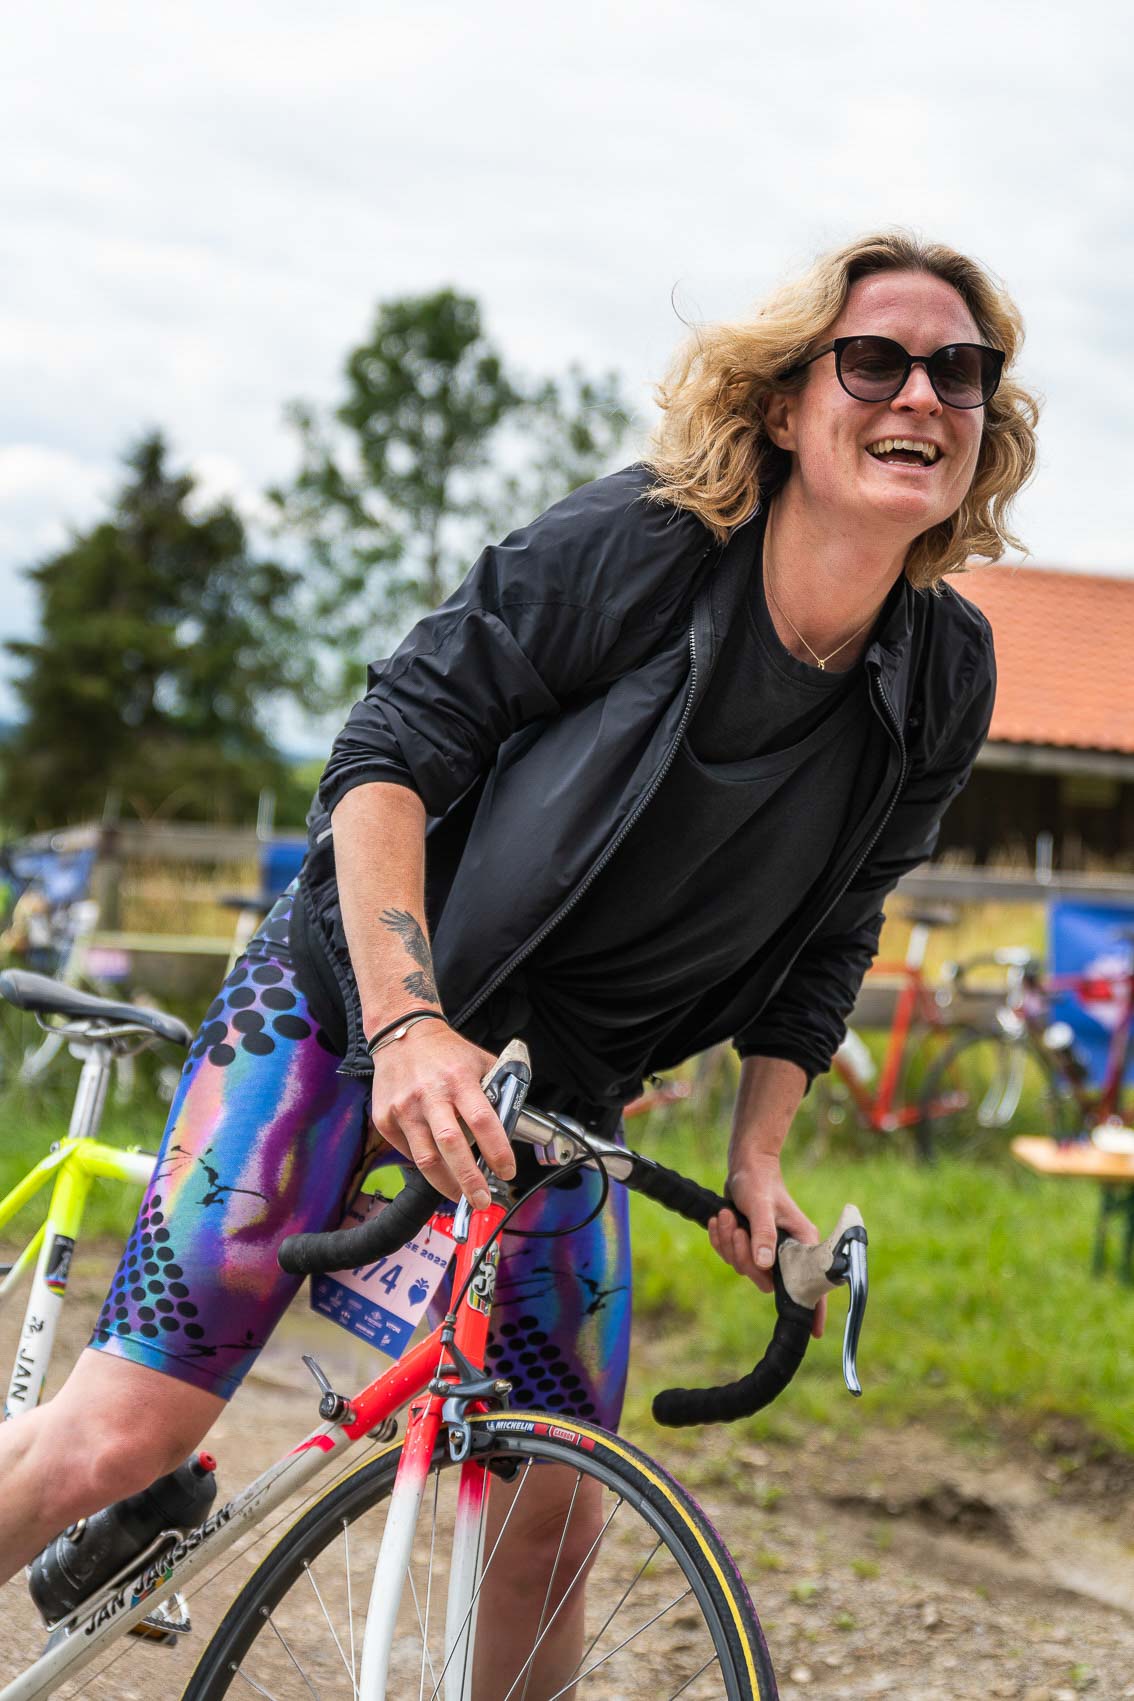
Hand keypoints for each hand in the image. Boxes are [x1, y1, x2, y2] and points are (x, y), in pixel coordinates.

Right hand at [370, 1025, 516, 1209]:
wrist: (401, 1035)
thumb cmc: (446, 1052)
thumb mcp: (480, 1061)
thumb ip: (499, 1089)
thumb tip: (517, 1124)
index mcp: (459, 1079)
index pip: (483, 1120)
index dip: (497, 1150)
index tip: (507, 1170)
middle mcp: (430, 1094)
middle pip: (451, 1145)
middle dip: (469, 1179)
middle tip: (482, 1200)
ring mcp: (404, 1108)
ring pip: (425, 1158)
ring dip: (445, 1184)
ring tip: (460, 1195)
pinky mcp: (385, 1118)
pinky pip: (408, 1152)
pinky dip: (425, 1165)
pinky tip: (437, 1166)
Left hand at [707, 1152, 825, 1338]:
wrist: (745, 1167)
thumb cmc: (759, 1182)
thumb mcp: (761, 1206)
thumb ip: (763, 1235)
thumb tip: (764, 1265)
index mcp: (801, 1243)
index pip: (811, 1283)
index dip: (814, 1309)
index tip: (816, 1333)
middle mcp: (787, 1251)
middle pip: (763, 1278)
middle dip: (743, 1257)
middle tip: (738, 1230)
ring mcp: (767, 1249)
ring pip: (743, 1267)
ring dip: (728, 1243)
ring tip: (727, 1216)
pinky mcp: (749, 1245)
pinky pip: (730, 1256)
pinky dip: (721, 1240)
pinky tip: (720, 1220)